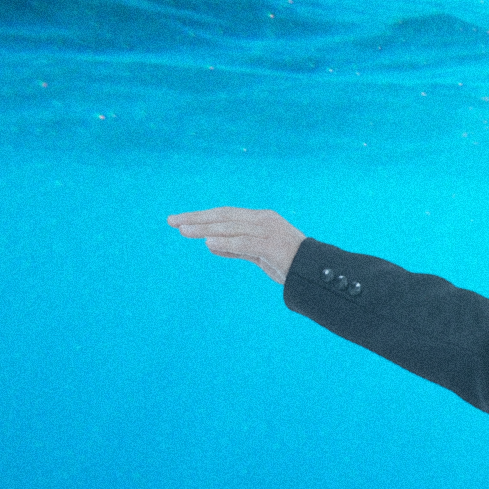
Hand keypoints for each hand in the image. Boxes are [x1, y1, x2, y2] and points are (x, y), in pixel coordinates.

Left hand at [167, 207, 304, 284]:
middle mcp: (263, 220)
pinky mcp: (272, 245)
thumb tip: (209, 244)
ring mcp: (268, 231)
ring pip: (230, 227)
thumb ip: (235, 248)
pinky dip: (225, 242)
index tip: (180, 220)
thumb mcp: (258, 254)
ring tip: (183, 230)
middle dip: (196, 219)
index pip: (225, 214)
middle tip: (172, 221)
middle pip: (223, 216)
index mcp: (261, 219)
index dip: (201, 217)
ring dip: (205, 229)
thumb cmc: (288, 263)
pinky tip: (208, 242)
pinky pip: (244, 243)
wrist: (316, 273)